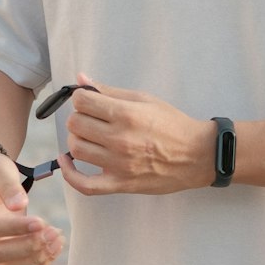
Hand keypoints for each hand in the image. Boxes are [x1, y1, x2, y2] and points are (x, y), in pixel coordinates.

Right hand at [0, 151, 63, 264]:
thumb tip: (20, 205)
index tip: (41, 221)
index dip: (14, 228)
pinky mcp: (3, 255)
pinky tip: (56, 248)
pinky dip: (39, 264)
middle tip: (53, 232)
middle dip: (29, 246)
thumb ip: (8, 184)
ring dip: (36, 259)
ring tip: (58, 239)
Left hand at [60, 72, 215, 196]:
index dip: (81, 99)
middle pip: (76, 125)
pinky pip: (85, 185)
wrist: (197, 156)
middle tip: (91, 119)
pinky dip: (70, 174)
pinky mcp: (120, 184)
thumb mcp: (144, 100)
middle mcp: (120, 140)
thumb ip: (110, 91)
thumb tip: (81, 80)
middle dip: (79, 118)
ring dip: (77, 140)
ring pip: (77, 149)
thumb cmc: (173, 125)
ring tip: (88, 137)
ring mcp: (119, 164)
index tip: (89, 102)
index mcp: (126, 115)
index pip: (81, 102)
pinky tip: (67, 161)